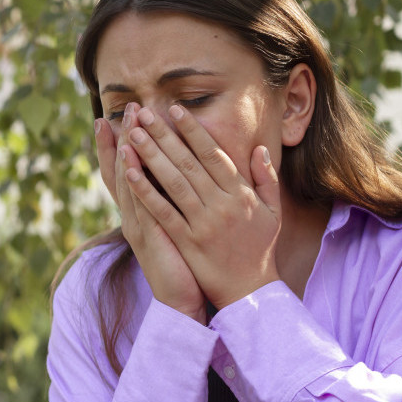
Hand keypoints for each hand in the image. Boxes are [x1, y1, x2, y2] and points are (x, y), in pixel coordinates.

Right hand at [95, 105, 206, 323]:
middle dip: (124, 139)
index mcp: (142, 211)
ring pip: (128, 183)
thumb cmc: (184, 264)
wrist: (181, 301)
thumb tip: (181, 173)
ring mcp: (138, 225)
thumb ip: (176, 201)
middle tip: (126, 109)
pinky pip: (139, 205)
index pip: (127, 172)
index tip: (117, 118)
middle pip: (122, 171)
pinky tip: (130, 162)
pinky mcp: (148, 237)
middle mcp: (134, 215)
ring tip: (127, 125)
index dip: (120, 146)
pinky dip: (133, 182)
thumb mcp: (177, 227)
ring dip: (126, 152)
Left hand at [120, 105, 280, 308]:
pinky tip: (129, 173)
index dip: (193, 130)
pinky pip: (162, 212)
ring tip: (132, 135)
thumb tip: (258, 149)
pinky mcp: (187, 241)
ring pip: (173, 183)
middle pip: (189, 163)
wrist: (250, 292)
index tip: (175, 110)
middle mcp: (221, 205)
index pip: (213, 154)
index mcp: (240, 194)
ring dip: (151, 156)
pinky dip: (145, 191)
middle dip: (165, 136)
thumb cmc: (260, 248)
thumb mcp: (272, 211)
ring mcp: (203, 223)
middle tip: (144, 114)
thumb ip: (265, 178)